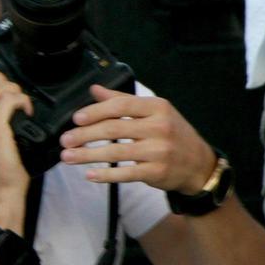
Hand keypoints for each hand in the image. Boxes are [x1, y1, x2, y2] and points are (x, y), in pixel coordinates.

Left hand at [59, 84, 215, 194]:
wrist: (199, 164)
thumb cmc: (173, 134)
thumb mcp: (154, 112)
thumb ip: (123, 100)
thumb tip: (96, 89)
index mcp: (157, 107)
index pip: (121, 105)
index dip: (95, 111)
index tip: (76, 118)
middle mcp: (159, 127)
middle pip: (114, 128)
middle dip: (84, 135)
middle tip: (65, 140)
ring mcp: (159, 151)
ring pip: (116, 152)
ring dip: (87, 155)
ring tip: (68, 157)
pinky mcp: (157, 171)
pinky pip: (125, 174)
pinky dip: (105, 174)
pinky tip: (90, 174)